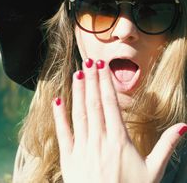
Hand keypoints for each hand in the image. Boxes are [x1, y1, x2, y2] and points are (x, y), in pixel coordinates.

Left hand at [53, 59, 186, 182]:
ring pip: (79, 113)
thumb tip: (183, 126)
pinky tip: (58, 100)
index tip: (103, 66)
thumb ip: (167, 146)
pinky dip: (59, 116)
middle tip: (90, 61)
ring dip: (78, 91)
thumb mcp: (154, 171)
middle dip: (92, 80)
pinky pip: (63, 133)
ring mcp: (82, 149)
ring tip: (78, 73)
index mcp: (119, 140)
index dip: (106, 82)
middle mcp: (99, 140)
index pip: (111, 103)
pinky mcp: (69, 159)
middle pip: (94, 103)